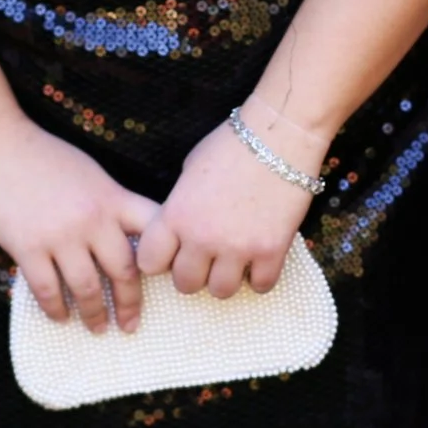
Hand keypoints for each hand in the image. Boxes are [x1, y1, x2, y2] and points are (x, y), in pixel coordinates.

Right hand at [0, 115, 158, 331]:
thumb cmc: (43, 157)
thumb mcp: (91, 173)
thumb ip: (110, 202)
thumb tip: (125, 236)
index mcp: (113, 198)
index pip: (153, 230)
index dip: (166, 255)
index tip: (168, 278)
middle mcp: (93, 219)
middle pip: (125, 270)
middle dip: (130, 302)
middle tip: (130, 324)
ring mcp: (61, 235)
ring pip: (88, 287)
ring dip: (95, 313)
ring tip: (98, 327)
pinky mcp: (29, 246)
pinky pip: (48, 289)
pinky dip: (56, 308)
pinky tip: (60, 317)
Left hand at [139, 100, 321, 297]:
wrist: (279, 136)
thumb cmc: (231, 145)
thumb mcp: (189, 171)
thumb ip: (180, 206)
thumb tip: (179, 228)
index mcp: (176, 215)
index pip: (149, 263)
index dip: (160, 261)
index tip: (172, 254)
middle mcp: (202, 237)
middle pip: (185, 284)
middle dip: (193, 274)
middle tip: (205, 260)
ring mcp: (238, 248)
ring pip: (221, 292)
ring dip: (225, 279)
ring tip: (233, 262)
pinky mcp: (271, 251)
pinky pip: (260, 286)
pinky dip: (259, 278)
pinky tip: (259, 261)